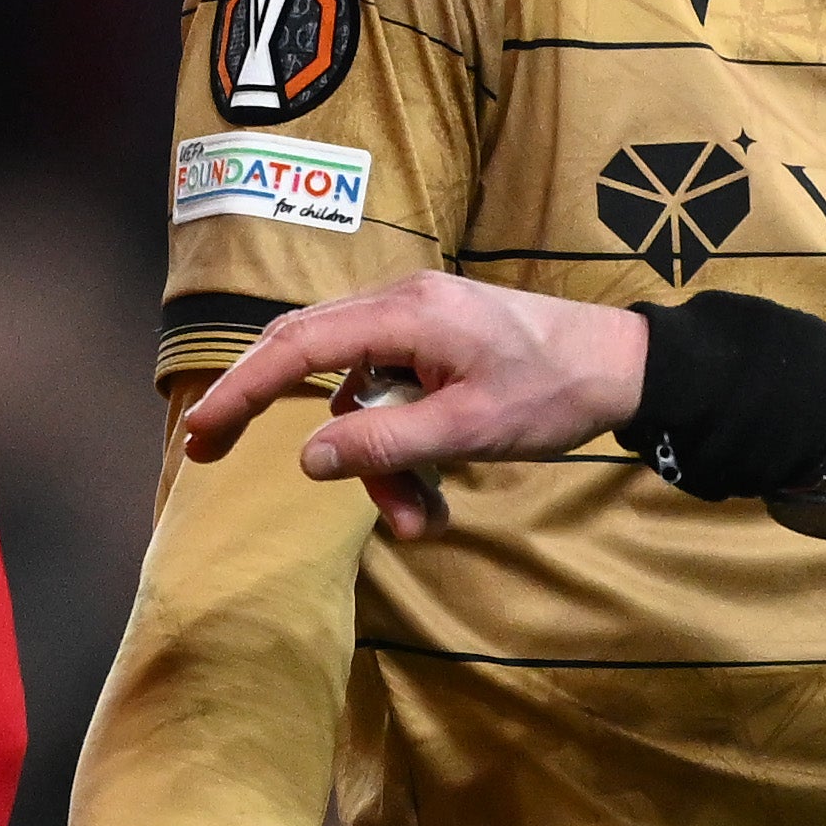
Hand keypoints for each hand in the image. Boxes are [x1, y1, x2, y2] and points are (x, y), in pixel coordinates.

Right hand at [174, 274, 642, 545]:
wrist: (627, 366)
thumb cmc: (556, 391)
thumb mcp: (468, 429)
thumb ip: (384, 443)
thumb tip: (307, 458)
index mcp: (405, 314)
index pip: (296, 347)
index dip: (239, 389)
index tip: (199, 431)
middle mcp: (401, 306)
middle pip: (304, 353)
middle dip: (262, 407)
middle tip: (210, 454)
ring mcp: (417, 324)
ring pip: (351, 391)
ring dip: (370, 461)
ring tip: (415, 519)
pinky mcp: (434, 346)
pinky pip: (386, 395)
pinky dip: (396, 448)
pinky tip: (428, 494)